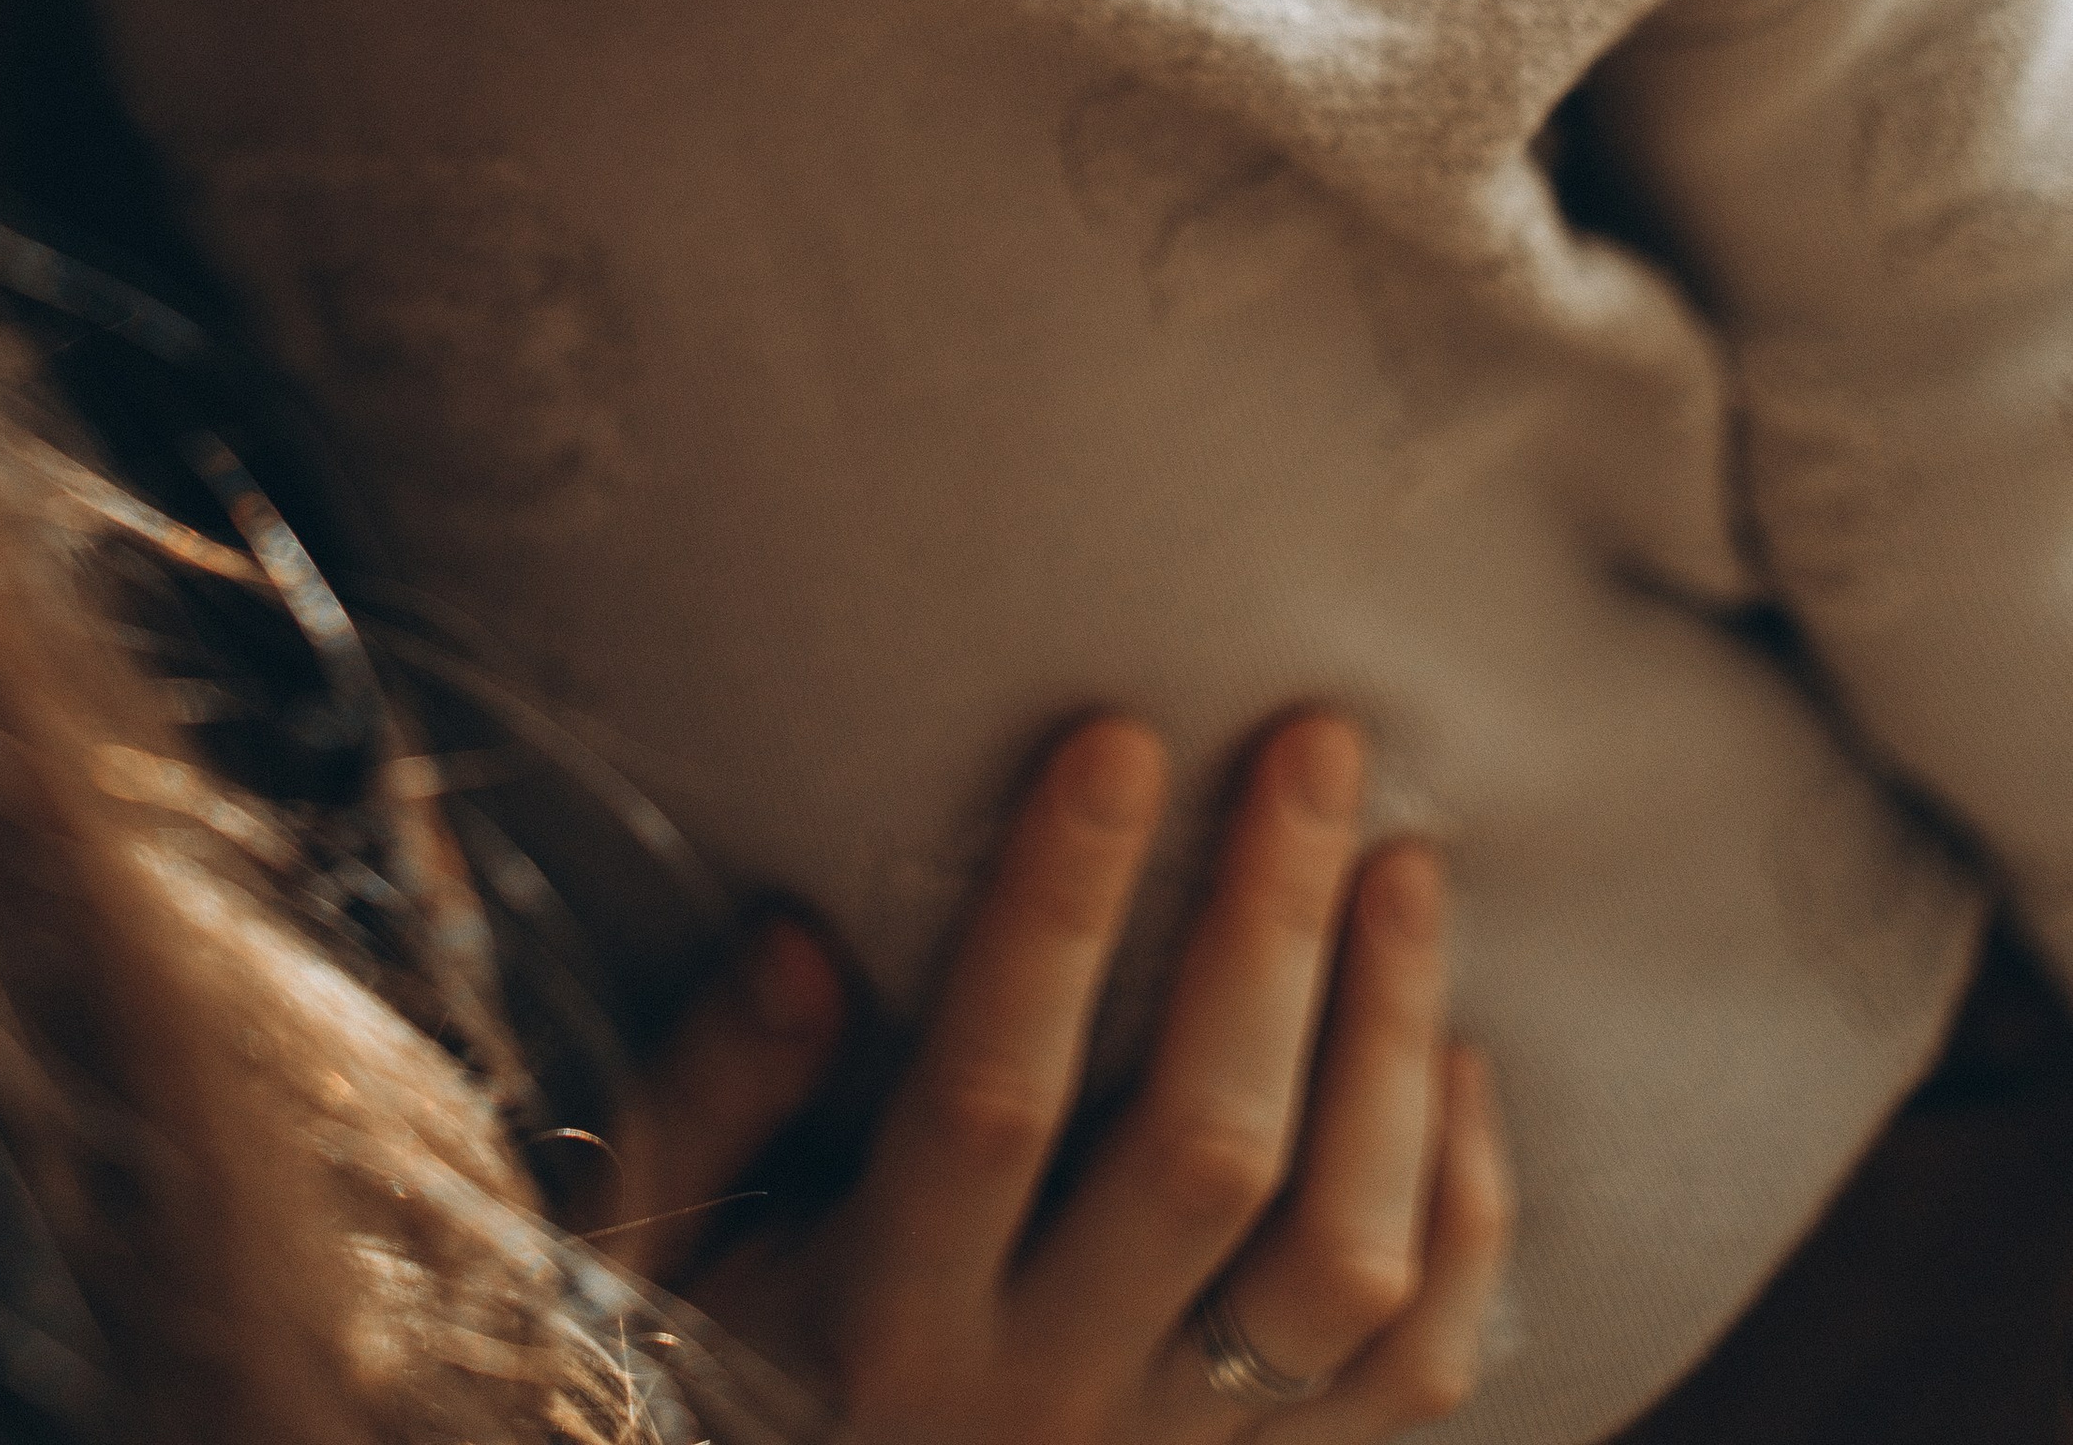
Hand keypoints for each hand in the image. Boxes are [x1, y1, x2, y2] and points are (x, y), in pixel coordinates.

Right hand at [604, 714, 1510, 1440]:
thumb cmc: (729, 1367)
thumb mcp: (657, 1244)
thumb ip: (718, 1095)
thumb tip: (802, 937)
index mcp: (889, 1321)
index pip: (991, 1096)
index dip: (1058, 914)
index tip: (1119, 740)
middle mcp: (1046, 1397)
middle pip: (1204, 1154)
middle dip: (1272, 929)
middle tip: (1315, 745)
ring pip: (1344, 1260)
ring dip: (1389, 1044)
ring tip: (1407, 864)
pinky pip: (1420, 1373)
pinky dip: (1464, 1211)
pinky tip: (1457, 1059)